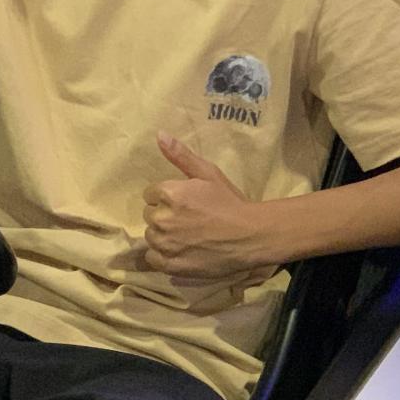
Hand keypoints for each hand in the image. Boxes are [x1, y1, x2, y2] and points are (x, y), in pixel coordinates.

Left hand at [142, 133, 280, 284]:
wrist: (250, 236)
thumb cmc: (230, 202)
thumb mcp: (208, 173)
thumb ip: (181, 155)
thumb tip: (159, 135)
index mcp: (169, 193)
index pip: (150, 194)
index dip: (167, 198)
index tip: (185, 203)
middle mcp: (162, 218)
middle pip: (149, 215)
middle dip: (165, 215)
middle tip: (188, 220)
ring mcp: (165, 243)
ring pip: (151, 236)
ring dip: (164, 236)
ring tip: (187, 236)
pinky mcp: (169, 264)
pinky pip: (152, 257)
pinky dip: (163, 255)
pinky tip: (181, 251)